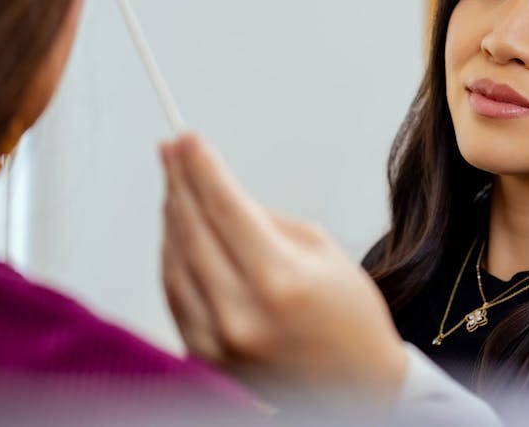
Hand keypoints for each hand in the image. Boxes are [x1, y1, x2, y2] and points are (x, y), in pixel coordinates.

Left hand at [159, 134, 407, 408]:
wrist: (357, 388)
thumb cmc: (351, 319)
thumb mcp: (323, 251)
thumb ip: (265, 221)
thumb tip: (218, 194)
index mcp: (279, 280)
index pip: (225, 207)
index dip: (202, 167)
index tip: (187, 139)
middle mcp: (241, 312)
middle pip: (191, 230)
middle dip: (179, 183)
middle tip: (171, 152)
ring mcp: (217, 339)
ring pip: (173, 261)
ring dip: (171, 217)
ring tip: (174, 186)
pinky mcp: (205, 356)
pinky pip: (174, 295)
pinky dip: (171, 258)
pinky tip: (176, 233)